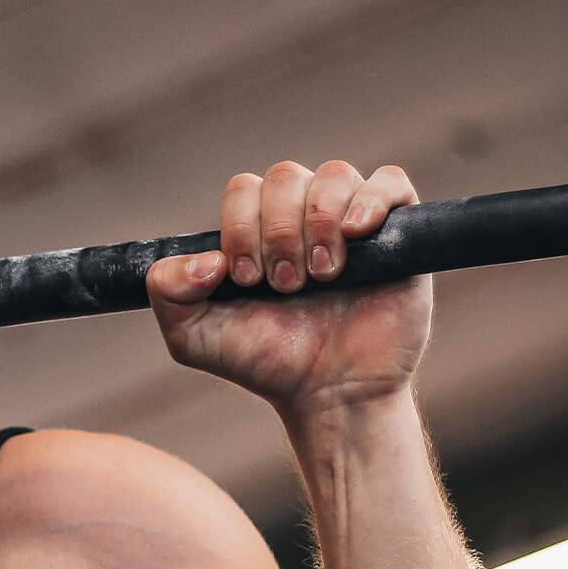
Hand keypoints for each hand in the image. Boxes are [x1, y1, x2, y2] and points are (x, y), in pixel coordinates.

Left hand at [145, 161, 432, 417]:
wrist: (329, 393)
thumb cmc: (265, 360)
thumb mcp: (193, 336)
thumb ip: (168, 291)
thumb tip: (204, 258)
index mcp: (256, 228)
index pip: (244, 189)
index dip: (241, 227)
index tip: (247, 280)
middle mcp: (302, 215)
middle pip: (285, 176)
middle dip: (277, 232)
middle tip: (286, 285)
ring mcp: (352, 220)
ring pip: (334, 175)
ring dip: (319, 222)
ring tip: (321, 275)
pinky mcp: (399, 232)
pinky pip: (390, 181)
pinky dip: (370, 199)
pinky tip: (355, 234)